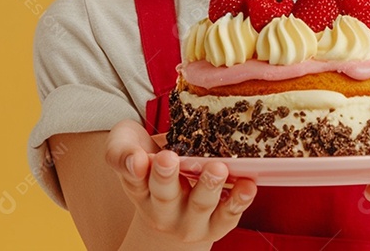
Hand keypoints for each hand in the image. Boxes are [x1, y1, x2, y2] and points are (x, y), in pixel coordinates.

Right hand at [103, 119, 257, 244]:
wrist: (173, 197)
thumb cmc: (149, 159)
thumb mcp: (126, 146)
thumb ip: (122, 151)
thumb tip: (135, 160)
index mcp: (140, 188)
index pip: (134, 180)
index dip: (135, 169)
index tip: (139, 158)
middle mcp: (163, 210)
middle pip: (164, 195)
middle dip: (166, 177)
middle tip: (169, 158)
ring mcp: (191, 219)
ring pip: (199, 206)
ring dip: (208, 187)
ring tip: (216, 169)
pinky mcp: (218, 222)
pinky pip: (229, 214)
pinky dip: (239, 200)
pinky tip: (247, 184)